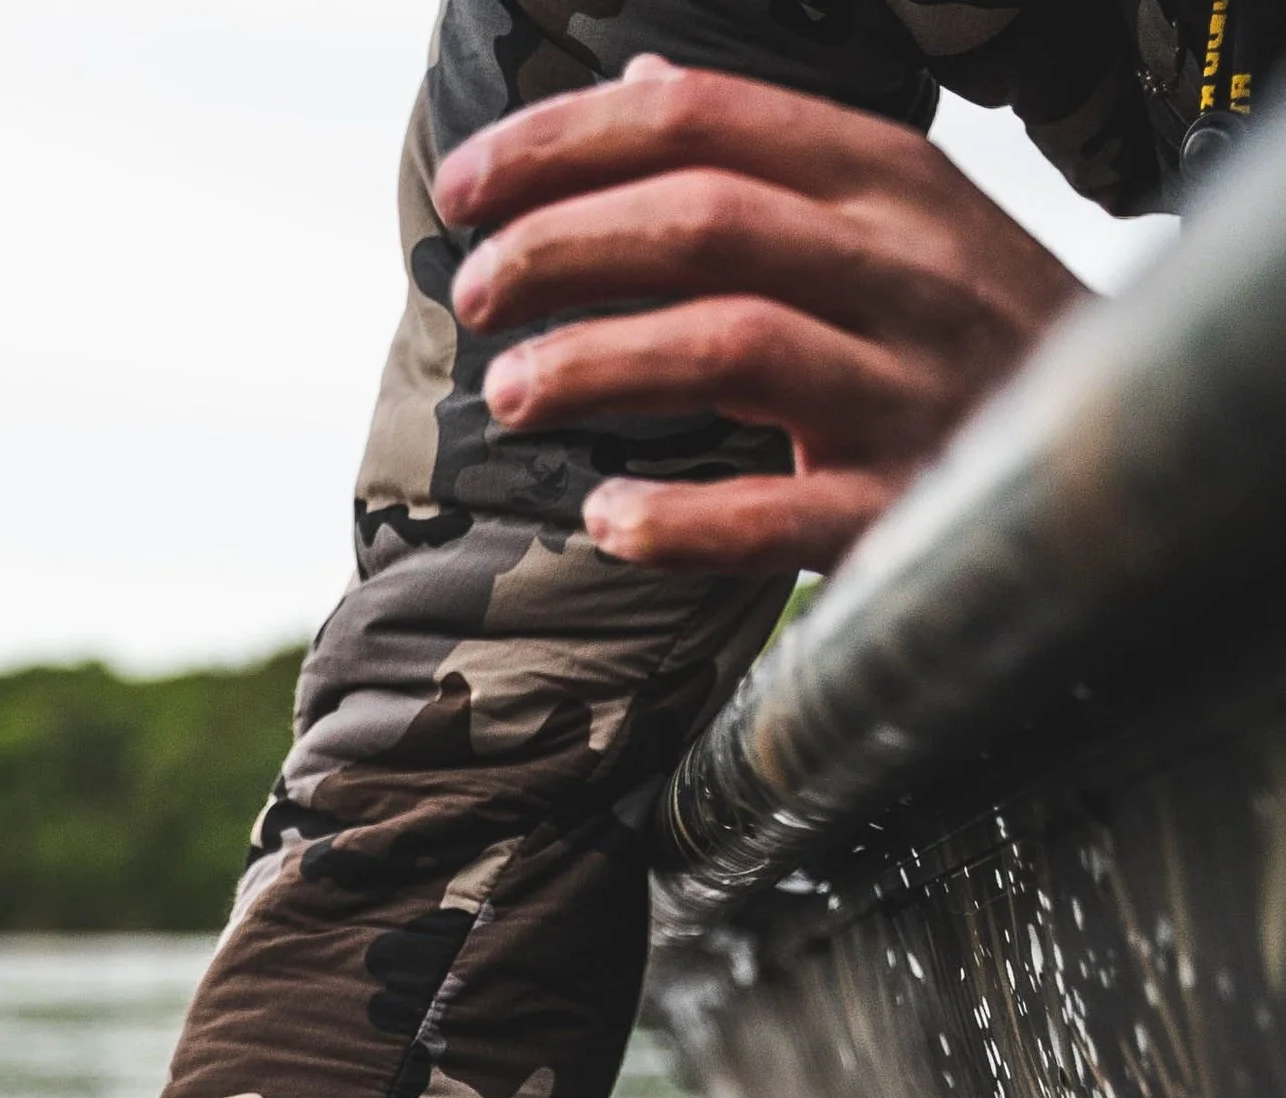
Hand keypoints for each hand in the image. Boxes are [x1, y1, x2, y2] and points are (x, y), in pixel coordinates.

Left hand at [436, 56, 1081, 574]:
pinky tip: (605, 520)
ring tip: (509, 393)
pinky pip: (774, 516)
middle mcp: (900, 268)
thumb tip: (635, 81)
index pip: (703, 123)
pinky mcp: (904, 510)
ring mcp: (907, 389)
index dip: (566, 144)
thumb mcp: (898, 213)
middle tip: (471, 288)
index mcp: (884, 182)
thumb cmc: (976, 333)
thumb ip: (768, 156)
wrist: (1126, 446)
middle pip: (701, 222)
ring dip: (597, 364)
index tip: (467, 187)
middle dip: (560, 247)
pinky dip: (677, 522)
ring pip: (727, 346)